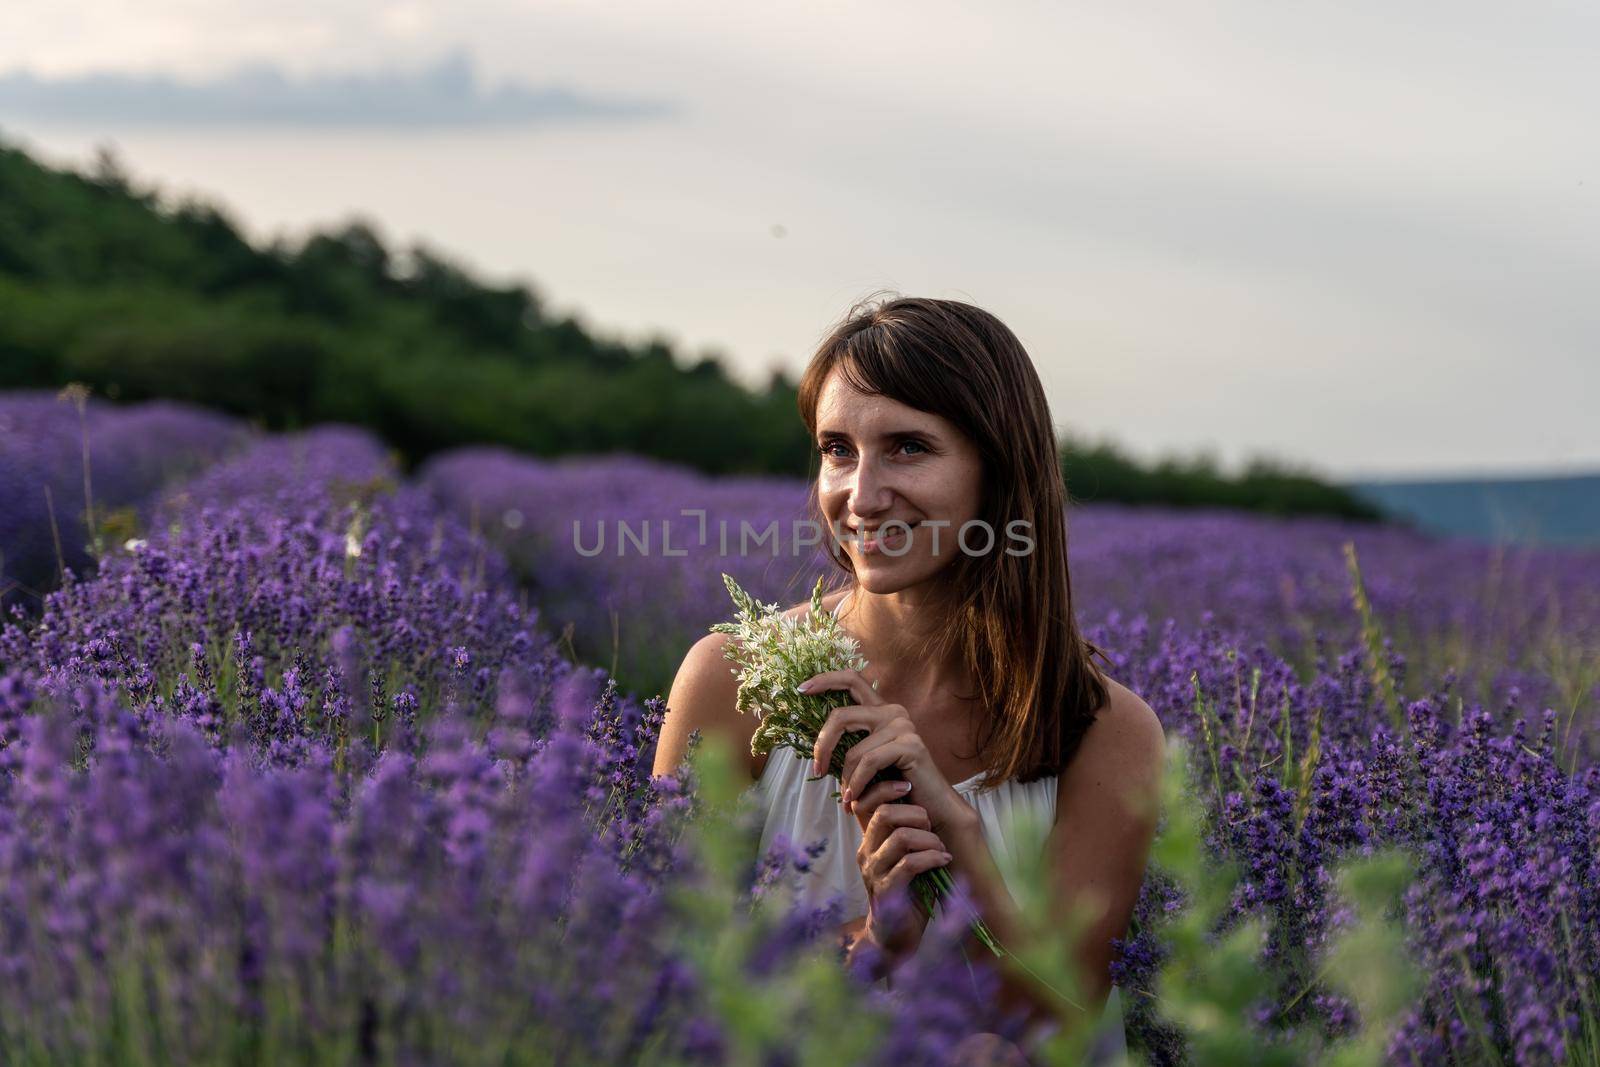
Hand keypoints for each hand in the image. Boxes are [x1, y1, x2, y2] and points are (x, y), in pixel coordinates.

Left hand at [801, 668, 978, 837]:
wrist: (931, 811)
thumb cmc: (895, 789)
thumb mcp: (866, 762)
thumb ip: (849, 745)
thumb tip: (818, 740)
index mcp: (881, 710)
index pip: (852, 680)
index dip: (825, 680)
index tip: (801, 689)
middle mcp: (893, 712)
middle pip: (841, 715)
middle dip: (822, 745)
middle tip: (818, 770)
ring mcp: (903, 726)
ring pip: (853, 749)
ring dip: (846, 780)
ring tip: (848, 800)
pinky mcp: (911, 745)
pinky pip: (869, 762)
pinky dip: (858, 785)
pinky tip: (856, 801)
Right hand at [851, 780, 950, 956]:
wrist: (895, 937)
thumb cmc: (907, 892)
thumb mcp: (905, 856)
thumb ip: (908, 832)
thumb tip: (927, 800)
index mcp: (869, 840)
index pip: (866, 801)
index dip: (886, 788)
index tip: (911, 787)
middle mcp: (866, 852)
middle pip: (884, 813)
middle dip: (916, 813)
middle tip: (932, 825)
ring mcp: (873, 872)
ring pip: (900, 837)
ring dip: (929, 839)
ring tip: (941, 848)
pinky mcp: (886, 891)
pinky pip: (909, 864)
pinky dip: (932, 858)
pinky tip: (943, 860)